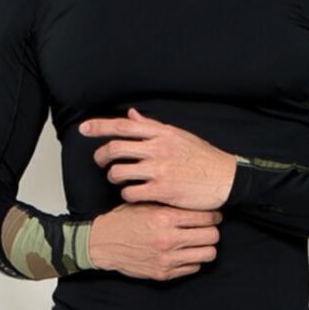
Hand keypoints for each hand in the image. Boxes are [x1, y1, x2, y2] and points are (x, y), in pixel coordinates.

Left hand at [79, 107, 236, 209]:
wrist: (225, 178)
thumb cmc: (202, 157)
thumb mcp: (178, 135)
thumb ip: (152, 127)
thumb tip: (131, 114)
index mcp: (161, 133)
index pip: (123, 126)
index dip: (99, 126)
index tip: (83, 129)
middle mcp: (158, 149)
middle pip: (115, 148)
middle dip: (100, 156)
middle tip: (99, 162)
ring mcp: (159, 170)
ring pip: (119, 172)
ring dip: (113, 176)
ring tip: (118, 179)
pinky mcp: (162, 191)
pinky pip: (131, 192)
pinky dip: (126, 194)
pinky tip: (132, 194)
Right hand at [87, 202, 222, 280]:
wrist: (102, 244)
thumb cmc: (124, 220)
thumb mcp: (145, 204)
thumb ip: (170, 204)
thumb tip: (198, 202)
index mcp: (164, 217)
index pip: (206, 217)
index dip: (213, 215)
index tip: (213, 215)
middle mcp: (168, 239)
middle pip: (212, 236)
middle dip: (212, 231)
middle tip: (208, 229)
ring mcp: (167, 259)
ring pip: (208, 254)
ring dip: (206, 247)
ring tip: (199, 242)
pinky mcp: (163, 273)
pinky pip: (193, 268)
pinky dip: (193, 260)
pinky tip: (185, 253)